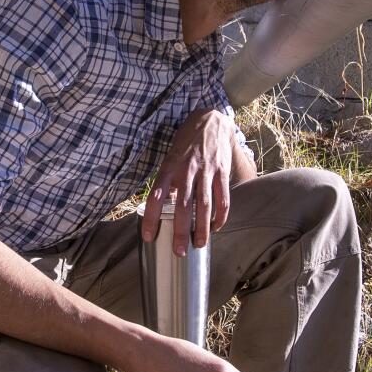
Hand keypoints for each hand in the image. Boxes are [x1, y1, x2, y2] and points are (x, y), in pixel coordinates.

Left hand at [143, 109, 240, 253]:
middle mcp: (187, 170)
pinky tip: (215, 228)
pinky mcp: (222, 172)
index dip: (151, 218)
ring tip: (199, 245)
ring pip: (205, 205)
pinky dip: (220, 217)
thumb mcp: (170, 158)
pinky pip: (223, 199)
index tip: (148, 236)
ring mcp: (207, 171)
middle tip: (178, 251)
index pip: (156, 196)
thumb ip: (167, 181)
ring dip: (202, 229)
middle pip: (183, 206)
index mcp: (169, 168)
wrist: (210, 121)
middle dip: (180, 231)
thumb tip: (164, 208)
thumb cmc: (186, 143)